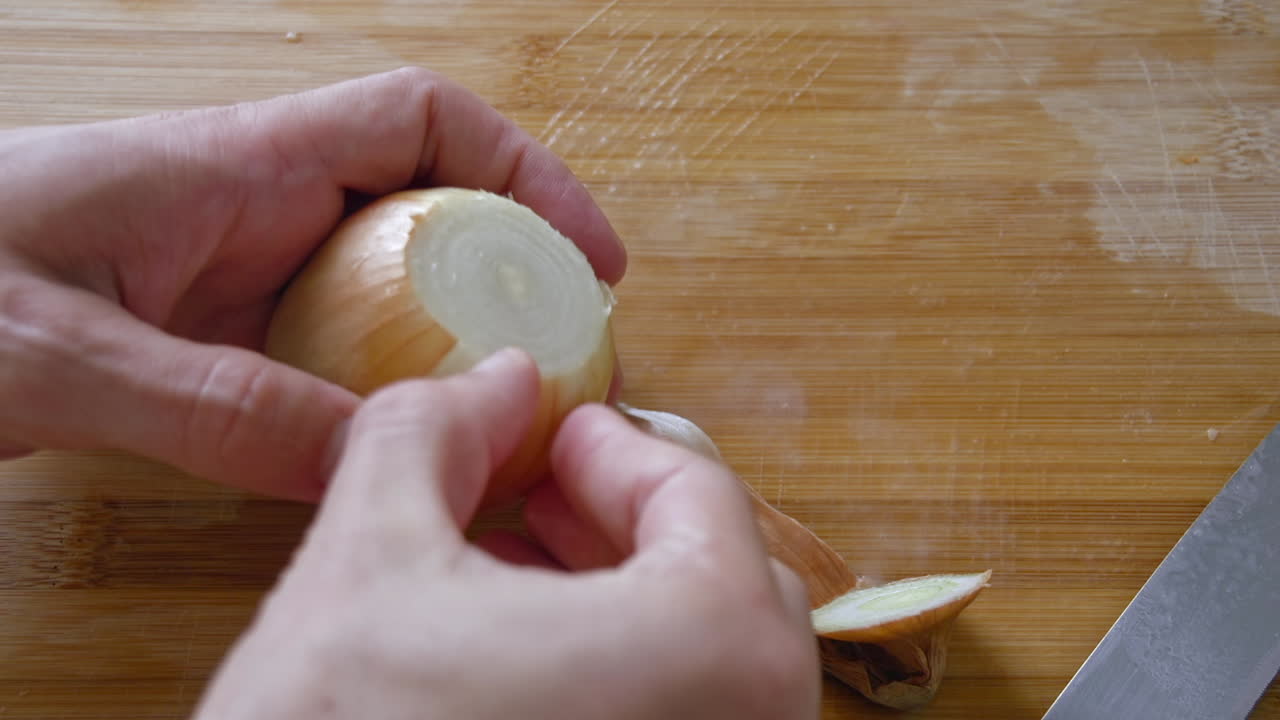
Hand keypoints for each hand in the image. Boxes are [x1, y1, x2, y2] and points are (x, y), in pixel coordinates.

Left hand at [0, 67, 624, 500]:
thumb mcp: (58, 356)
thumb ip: (213, 407)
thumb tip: (361, 458)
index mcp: (234, 167)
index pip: (420, 121)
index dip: (525, 172)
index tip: (588, 255)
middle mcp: (250, 205)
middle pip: (429, 207)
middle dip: (510, 274)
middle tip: (562, 366)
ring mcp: (232, 265)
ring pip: (385, 283)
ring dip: (448, 341)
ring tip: (496, 419)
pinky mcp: (207, 321)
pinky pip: (326, 342)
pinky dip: (376, 386)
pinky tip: (386, 444)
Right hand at [191, 348, 818, 719]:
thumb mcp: (367, 557)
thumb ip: (435, 431)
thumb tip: (493, 382)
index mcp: (711, 647)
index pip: (698, 496)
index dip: (615, 449)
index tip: (557, 433)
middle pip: (720, 575)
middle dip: (621, 518)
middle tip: (540, 491)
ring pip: (705, 658)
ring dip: (619, 593)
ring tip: (518, 564)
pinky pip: (681, 717)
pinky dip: (622, 670)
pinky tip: (524, 655)